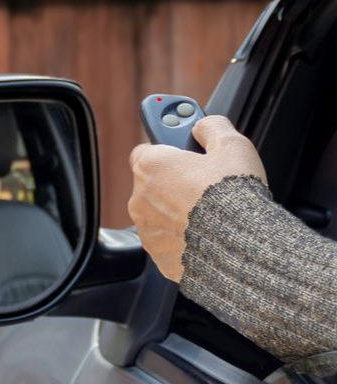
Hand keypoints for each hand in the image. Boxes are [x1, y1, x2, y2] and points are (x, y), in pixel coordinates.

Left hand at [128, 115, 267, 281]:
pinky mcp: (160, 257)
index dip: (170, 150)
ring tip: (212, 213)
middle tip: (206, 184)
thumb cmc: (235, 195)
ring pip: (160, 215)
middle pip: (155, 184)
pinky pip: (169, 243)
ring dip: (178, 213)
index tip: (185, 151)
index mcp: (150, 166)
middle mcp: (140, 198)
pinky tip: (208, 236)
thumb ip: (212, 126)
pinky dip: (183, 240)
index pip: (148, 150)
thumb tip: (204, 125)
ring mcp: (147, 231)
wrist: (244, 248)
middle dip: (176, 183)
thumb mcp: (231, 144)